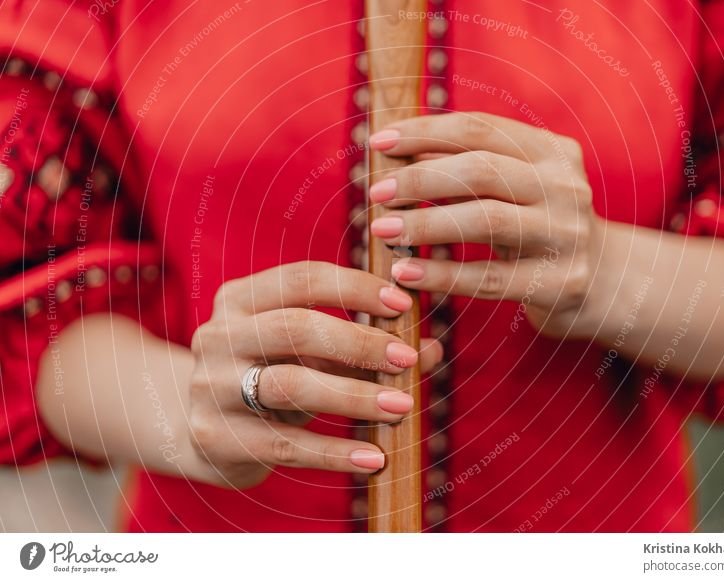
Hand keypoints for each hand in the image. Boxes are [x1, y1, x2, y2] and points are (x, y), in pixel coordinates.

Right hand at [188, 261, 441, 487]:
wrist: (204, 432)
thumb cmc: (272, 377)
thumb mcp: (310, 354)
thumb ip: (365, 346)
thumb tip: (433, 348)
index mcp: (240, 299)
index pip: (302, 278)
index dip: (356, 287)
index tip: (403, 305)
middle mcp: (218, 335)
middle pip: (296, 328)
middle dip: (359, 342)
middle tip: (409, 360)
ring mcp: (212, 387)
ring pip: (290, 385)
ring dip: (354, 397)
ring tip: (402, 408)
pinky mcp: (217, 437)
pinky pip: (285, 445)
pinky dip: (334, 452)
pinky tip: (374, 457)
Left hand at [368, 111, 607, 337]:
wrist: (605, 283)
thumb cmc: (540, 227)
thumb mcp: (516, 188)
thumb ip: (467, 168)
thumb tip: (398, 150)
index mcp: (553, 152)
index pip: (480, 128)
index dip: (424, 131)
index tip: (378, 142)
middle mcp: (565, 187)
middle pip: (481, 169)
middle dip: (420, 177)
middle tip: (376, 192)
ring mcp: (566, 235)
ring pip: (485, 220)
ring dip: (424, 223)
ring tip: (381, 230)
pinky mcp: (559, 283)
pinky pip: (488, 278)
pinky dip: (441, 275)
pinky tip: (404, 272)